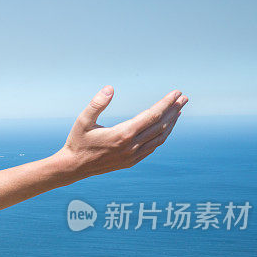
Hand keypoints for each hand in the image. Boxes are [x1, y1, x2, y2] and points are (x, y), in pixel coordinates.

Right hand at [57, 86, 187, 177]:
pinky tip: (165, 128)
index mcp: (122, 134)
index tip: (176, 93)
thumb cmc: (77, 142)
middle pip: (160, 125)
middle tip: (183, 98)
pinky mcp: (131, 161)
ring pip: (159, 138)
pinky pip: (152, 147)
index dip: (166, 103)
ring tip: (178, 111)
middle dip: (173, 110)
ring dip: (171, 123)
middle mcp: (131, 146)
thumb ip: (97, 104)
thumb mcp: (83, 120)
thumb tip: (110, 88)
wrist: (73, 167)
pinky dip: (162, 136)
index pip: (152, 115)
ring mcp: (133, 156)